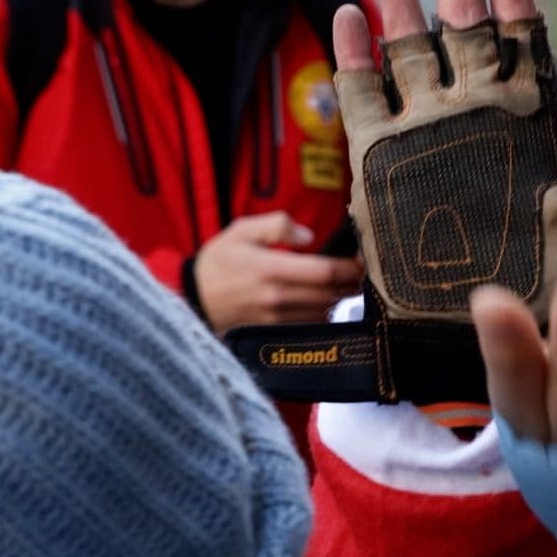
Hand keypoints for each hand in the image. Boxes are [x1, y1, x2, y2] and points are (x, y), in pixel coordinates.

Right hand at [193, 212, 363, 331]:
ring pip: (325, 310)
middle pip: (331, 293)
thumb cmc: (219, 261)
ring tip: (349, 284)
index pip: (325, 271)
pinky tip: (327, 300)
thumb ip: (277, 226)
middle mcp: (278, 297)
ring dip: (341, 298)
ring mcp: (277, 317)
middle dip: (352, 283)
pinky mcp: (276, 330)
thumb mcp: (242, 231)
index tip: (363, 260)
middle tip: (364, 271)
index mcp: (272, 269)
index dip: (351, 267)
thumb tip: (309, 236)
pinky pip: (311, 323)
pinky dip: (325, 312)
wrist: (193, 298)